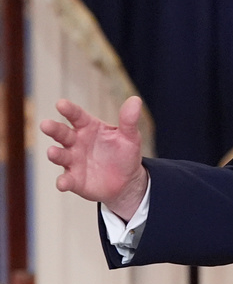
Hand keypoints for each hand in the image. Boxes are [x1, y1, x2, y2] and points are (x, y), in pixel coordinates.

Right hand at [40, 96, 148, 219]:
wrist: (126, 180)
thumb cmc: (124, 153)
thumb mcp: (130, 136)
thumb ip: (129, 120)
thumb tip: (135, 100)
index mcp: (88, 127)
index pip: (77, 116)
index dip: (69, 110)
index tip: (61, 104)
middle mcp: (76, 142)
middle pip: (62, 133)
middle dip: (54, 129)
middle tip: (45, 124)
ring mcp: (73, 161)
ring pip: (60, 156)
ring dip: (55, 154)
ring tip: (52, 152)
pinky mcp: (74, 180)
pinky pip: (66, 180)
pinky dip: (63, 182)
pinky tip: (63, 183)